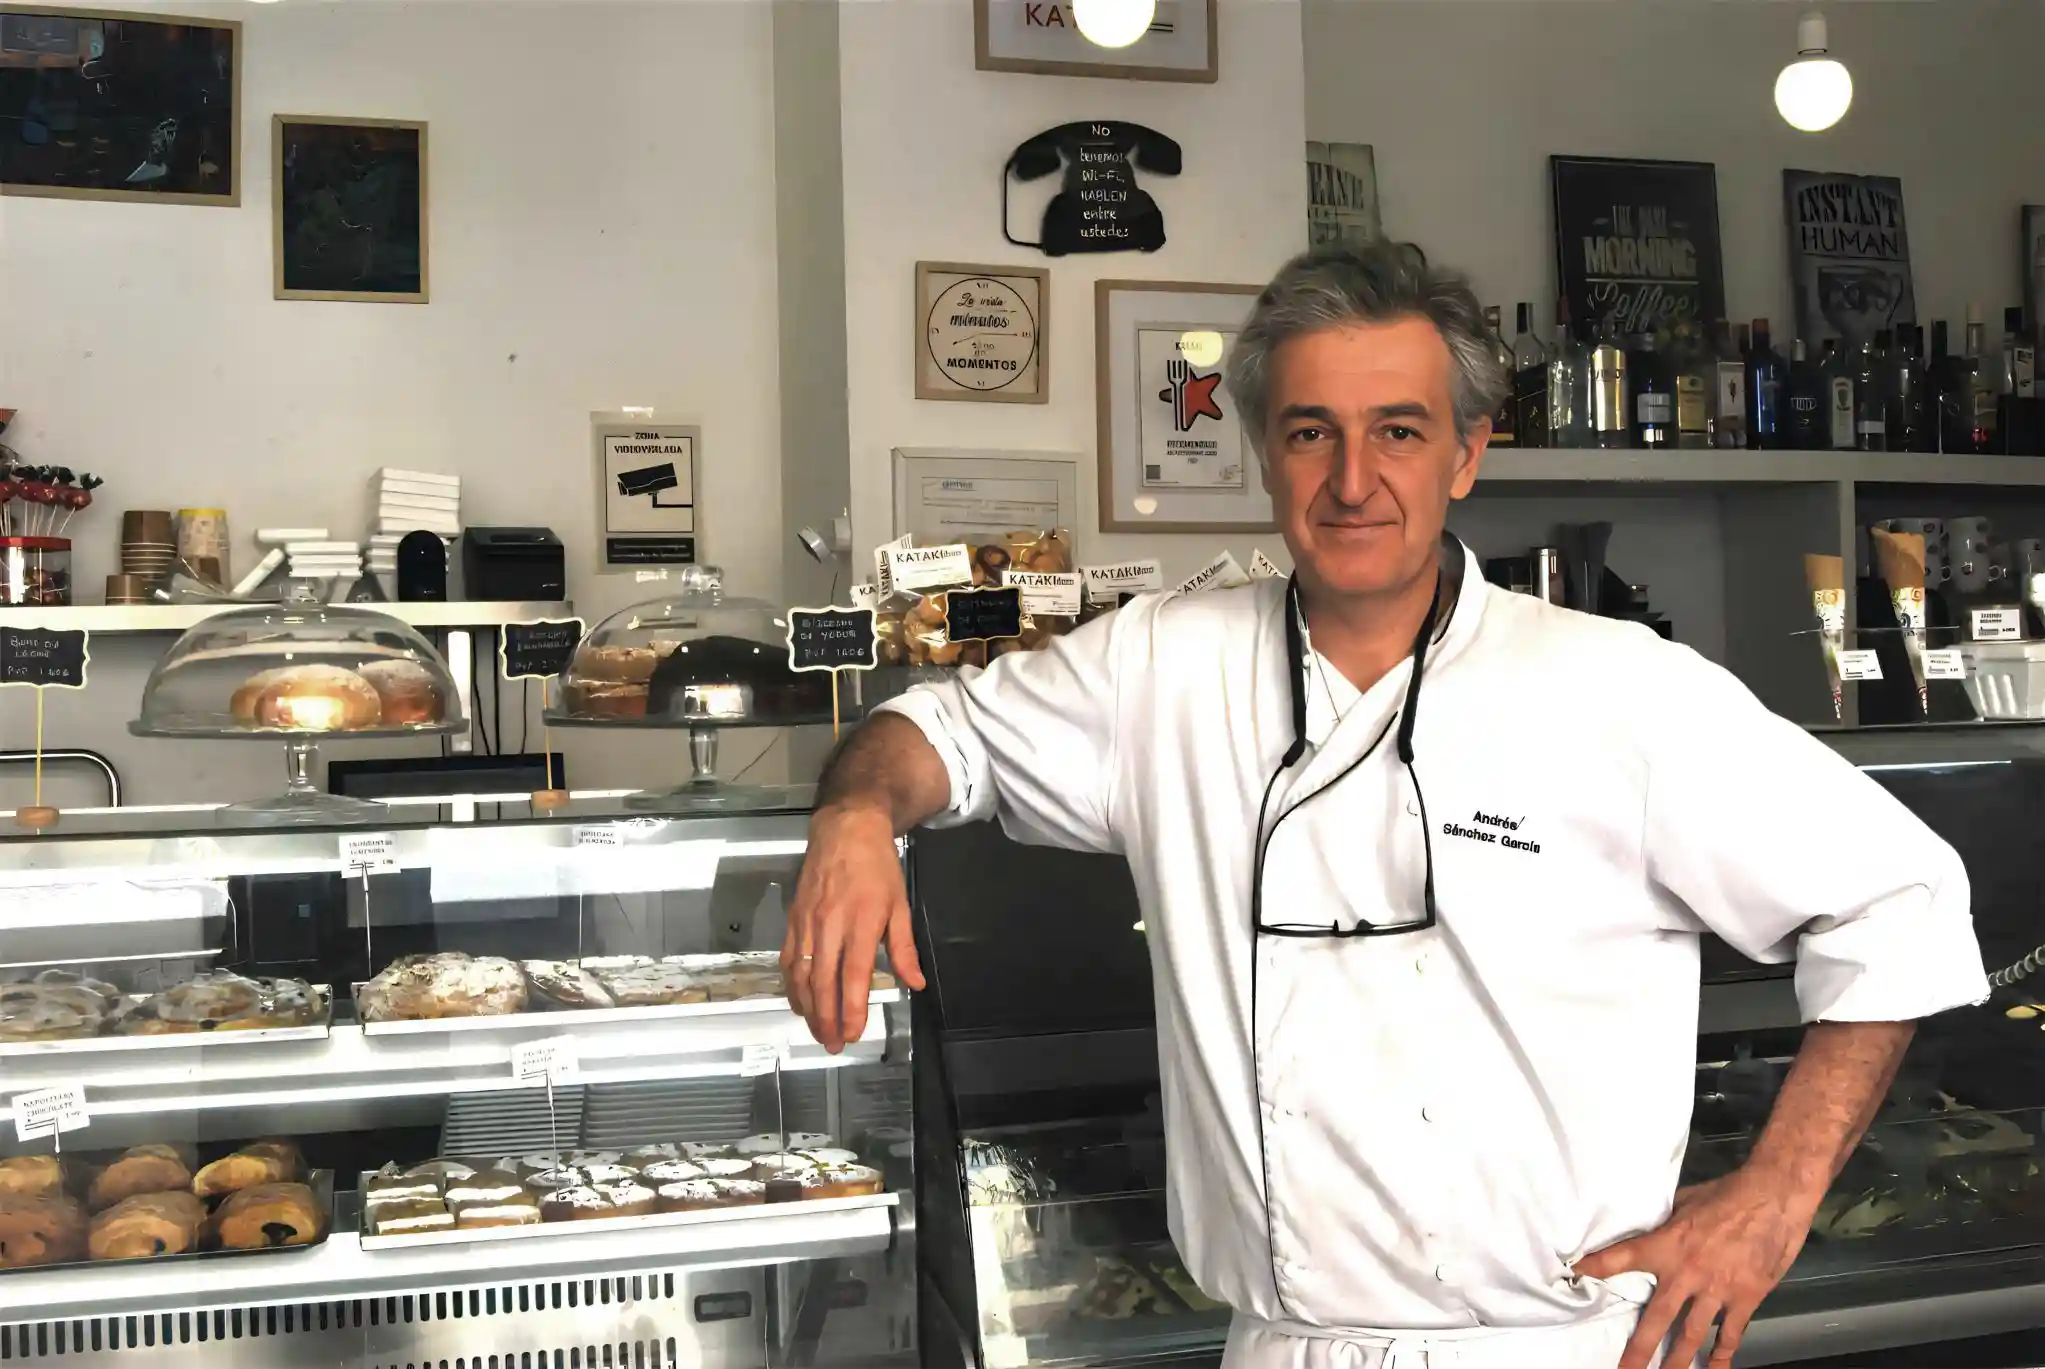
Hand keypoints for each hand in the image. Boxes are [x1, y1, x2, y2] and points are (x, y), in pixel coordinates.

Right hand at [783, 803, 925, 1052]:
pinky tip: (799, 1002)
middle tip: (834, 1044)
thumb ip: (903, 948)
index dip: (852, 1008)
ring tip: (817, 1032)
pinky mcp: (793, 918)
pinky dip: (792, 986)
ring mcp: (807, 922)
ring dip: (807, 1008)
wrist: (845, 828)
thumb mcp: (899, 904)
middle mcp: (829, 925)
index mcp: (860, 922)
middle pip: (822, 981)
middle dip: (827, 1018)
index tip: (854, 1033)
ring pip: (801, 974)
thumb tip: (915, 983)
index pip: (854, 975)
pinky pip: (787, 959)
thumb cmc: (878, 867)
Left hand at [1574, 1168, 1817, 1368]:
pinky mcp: (1745, 1298)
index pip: (1622, 1257)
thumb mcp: (1685, 1201)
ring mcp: (1716, 1290)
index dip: (1597, 1266)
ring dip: (1679, 1361)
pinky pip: (1731, 1333)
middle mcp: (1686, 1273)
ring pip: (1692, 1334)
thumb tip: (1653, 1227)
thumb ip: (1667, 1223)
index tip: (1575, 1274)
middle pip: (1657, 1319)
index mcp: (1667, 1245)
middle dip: (1640, 1349)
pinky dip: (1724, 1353)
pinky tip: (1717, 1368)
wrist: (1773, 1197)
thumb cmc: (1727, 1194)